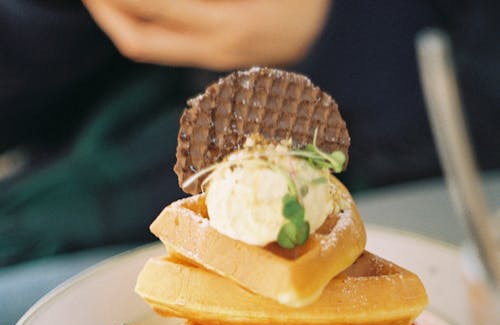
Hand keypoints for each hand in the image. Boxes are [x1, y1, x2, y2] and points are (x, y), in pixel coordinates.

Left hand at [81, 0, 330, 68]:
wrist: (338, 31)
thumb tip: (161, 1)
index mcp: (229, 23)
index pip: (152, 7)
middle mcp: (217, 47)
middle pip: (138, 37)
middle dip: (104, 8)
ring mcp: (216, 57)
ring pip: (147, 44)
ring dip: (118, 16)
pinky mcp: (217, 57)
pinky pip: (165, 44)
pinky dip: (142, 22)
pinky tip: (133, 5)